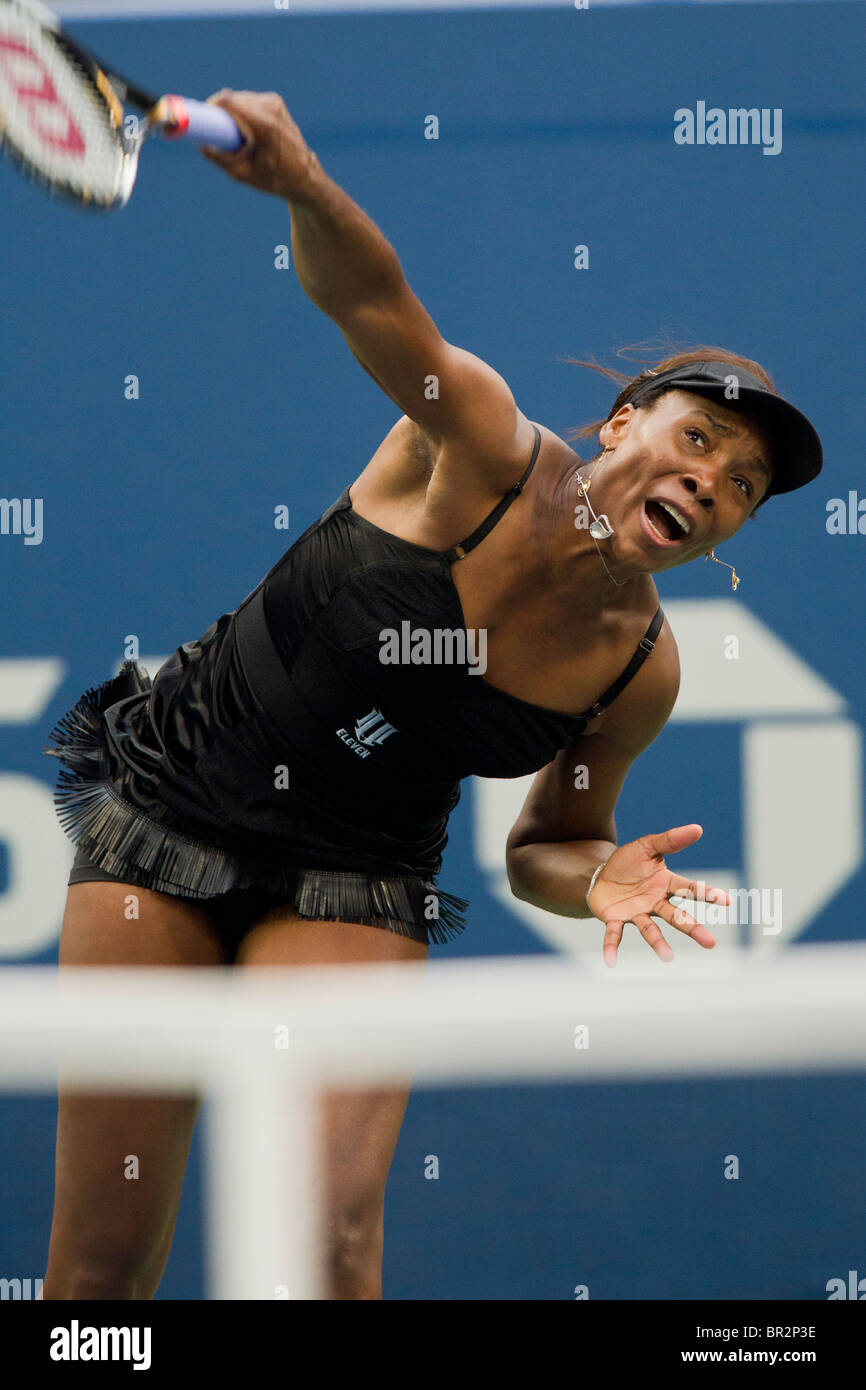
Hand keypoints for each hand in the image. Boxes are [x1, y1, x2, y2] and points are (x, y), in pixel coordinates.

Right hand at [199, 89, 316, 199]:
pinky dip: (244, 114)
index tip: (200, 120)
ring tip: (242, 140)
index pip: (225, 101)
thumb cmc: (275, 179)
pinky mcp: (275, 102)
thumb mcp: (242, 173)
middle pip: (230, 100)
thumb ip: (219, 157)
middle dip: (221, 117)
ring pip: (239, 99)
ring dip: (233, 116)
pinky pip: (249, 102)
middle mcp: (270, 108)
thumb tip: (200, 142)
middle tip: (221, 138)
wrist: (305, 178)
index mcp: (263, 125)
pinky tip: (251, 133)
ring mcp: (274, 103)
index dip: (208, 108)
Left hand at [586, 824, 729, 967]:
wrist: (600, 876)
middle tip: (711, 943)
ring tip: (667, 957)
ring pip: (650, 929)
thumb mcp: (648, 847)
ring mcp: (636, 913)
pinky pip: (614, 934)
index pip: (689, 888)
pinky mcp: (615, 920)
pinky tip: (610, 962)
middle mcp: (655, 903)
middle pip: (676, 916)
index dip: (707, 894)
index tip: (727, 900)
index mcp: (666, 884)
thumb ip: (670, 840)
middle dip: (692, 928)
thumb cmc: (628, 863)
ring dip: (658, 942)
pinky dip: (612, 947)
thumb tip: (697, 828)